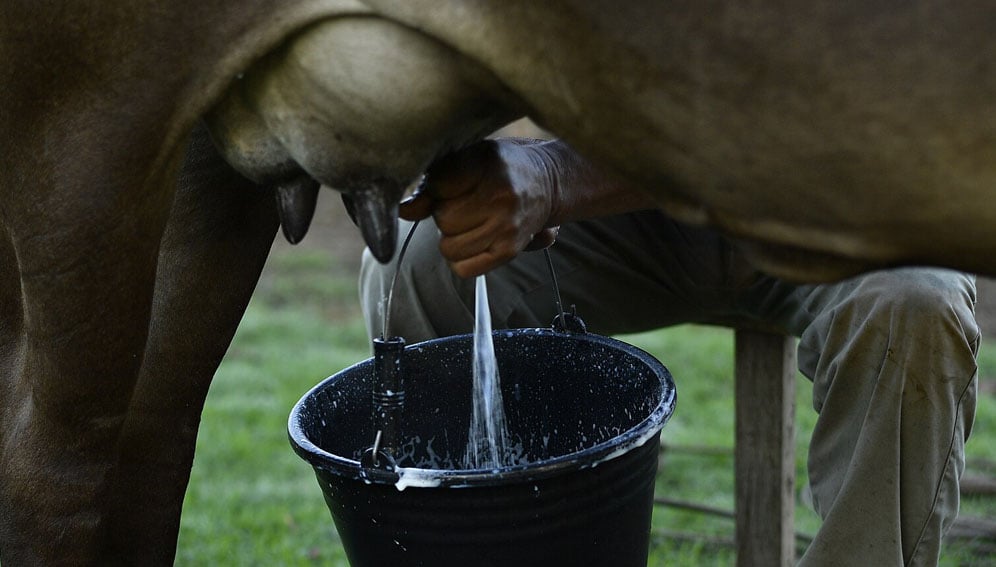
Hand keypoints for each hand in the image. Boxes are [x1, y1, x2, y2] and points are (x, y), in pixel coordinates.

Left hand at [401, 139, 560, 277]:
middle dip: (445, 214)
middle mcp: (499, 195)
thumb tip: (404, 210)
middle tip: (465, 204)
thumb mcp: (469, 158)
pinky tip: (475, 240)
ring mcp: (506, 226)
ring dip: (453, 238)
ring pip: (449, 247)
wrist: (549, 182)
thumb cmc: (500, 168)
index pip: (437, 186)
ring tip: (472, 222)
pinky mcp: (509, 250)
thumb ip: (434, 183)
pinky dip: (462, 259)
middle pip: (442, 219)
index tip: (451, 184)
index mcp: (487, 162)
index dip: (436, 187)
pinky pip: (463, 269)